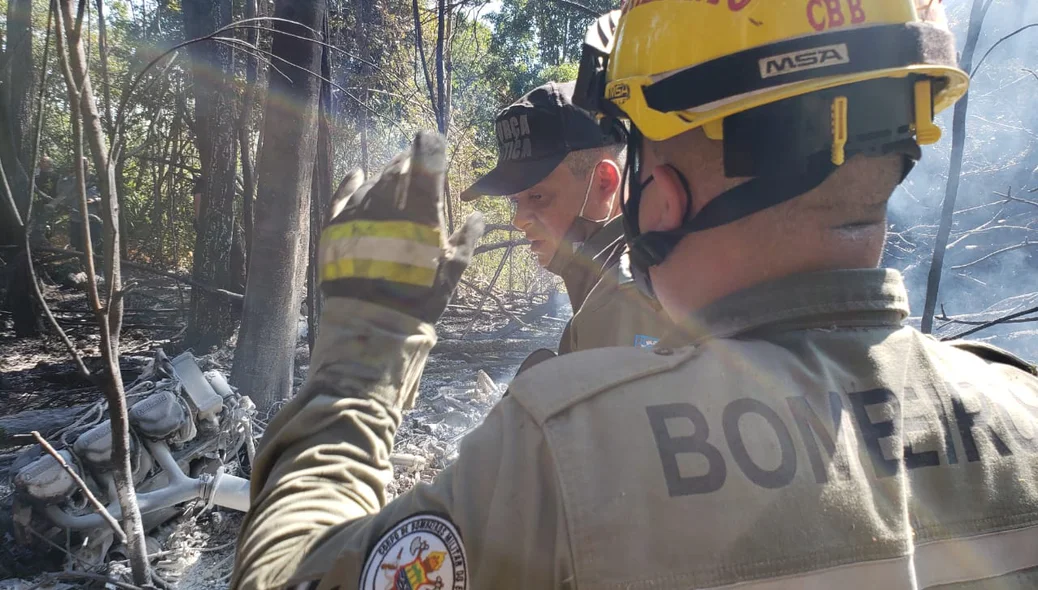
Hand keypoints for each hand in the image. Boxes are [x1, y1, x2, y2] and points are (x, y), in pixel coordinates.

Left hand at [320, 131, 483, 322]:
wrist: (376, 322)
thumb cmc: (423, 295)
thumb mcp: (455, 269)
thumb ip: (467, 237)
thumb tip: (479, 217)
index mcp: (422, 208)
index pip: (427, 158)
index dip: (431, 144)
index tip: (432, 139)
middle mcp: (389, 201)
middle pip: (399, 167)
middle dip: (410, 165)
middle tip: (417, 172)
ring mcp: (359, 211)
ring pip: (375, 180)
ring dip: (387, 177)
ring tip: (394, 183)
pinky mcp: (336, 225)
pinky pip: (343, 194)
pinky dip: (352, 182)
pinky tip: (358, 174)